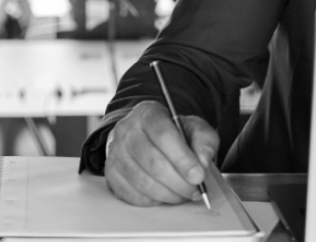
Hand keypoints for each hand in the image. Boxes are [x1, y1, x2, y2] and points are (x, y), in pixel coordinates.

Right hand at [104, 100, 219, 205]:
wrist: (146, 137)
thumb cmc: (172, 133)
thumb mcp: (193, 128)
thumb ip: (204, 141)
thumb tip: (203, 162)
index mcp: (147, 113)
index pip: (164, 136)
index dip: (183, 159)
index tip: (198, 176)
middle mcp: (126, 130)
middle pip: (153, 162)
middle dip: (179, 182)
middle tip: (195, 190)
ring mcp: (115, 153)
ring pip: (143, 182)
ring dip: (169, 194)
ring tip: (184, 193)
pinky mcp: (111, 174)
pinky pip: (134, 195)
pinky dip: (154, 200)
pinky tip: (166, 194)